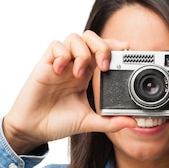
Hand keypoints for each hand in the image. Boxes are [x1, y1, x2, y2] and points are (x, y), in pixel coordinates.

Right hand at [3, 31, 136, 153]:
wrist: (34, 129)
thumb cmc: (57, 122)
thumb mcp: (89, 122)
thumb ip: (110, 122)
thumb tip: (134, 123)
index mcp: (85, 75)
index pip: (101, 51)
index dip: (113, 46)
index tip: (126, 50)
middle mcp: (73, 66)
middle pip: (90, 38)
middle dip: (101, 45)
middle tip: (104, 65)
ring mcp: (59, 64)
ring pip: (74, 38)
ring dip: (82, 52)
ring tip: (80, 73)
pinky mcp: (44, 66)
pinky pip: (55, 46)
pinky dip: (62, 55)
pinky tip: (62, 71)